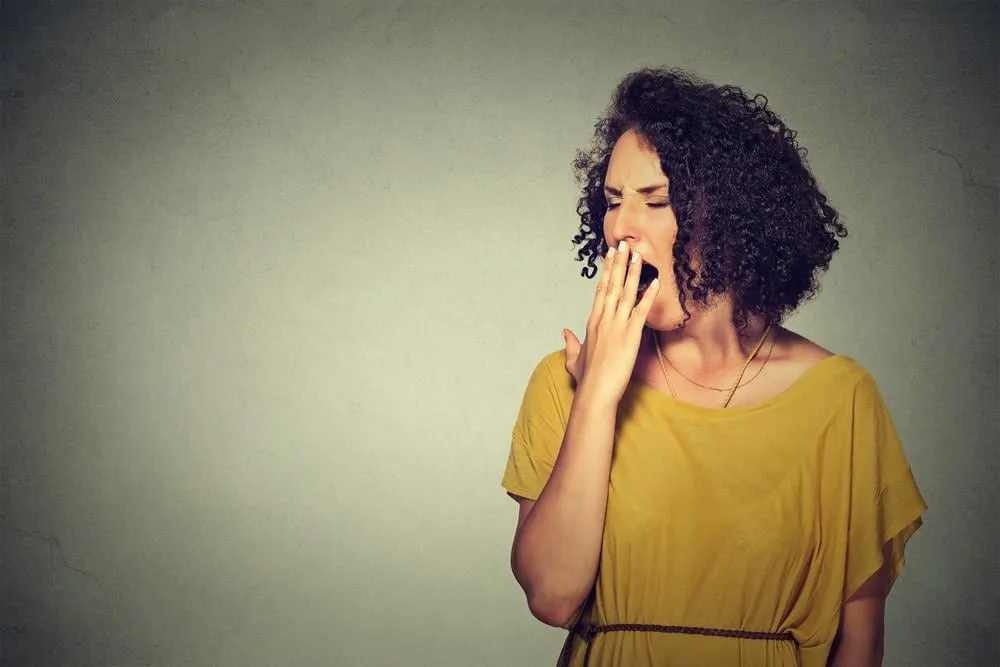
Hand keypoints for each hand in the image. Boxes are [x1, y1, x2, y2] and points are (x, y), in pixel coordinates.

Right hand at [563, 241, 658, 405]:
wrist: (595, 391)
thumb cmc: (586, 378)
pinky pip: (641, 311)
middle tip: (623, 245)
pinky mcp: (631, 335)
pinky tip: (655, 282)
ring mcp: (617, 325)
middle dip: (618, 264)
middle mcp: (604, 319)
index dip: (606, 272)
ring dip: (633, 273)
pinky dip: (648, 296)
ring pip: (626, 293)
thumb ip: (570, 343)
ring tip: (638, 255)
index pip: (600, 291)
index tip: (610, 256)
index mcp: (592, 322)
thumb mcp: (573, 358)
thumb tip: (564, 332)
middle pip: (612, 285)